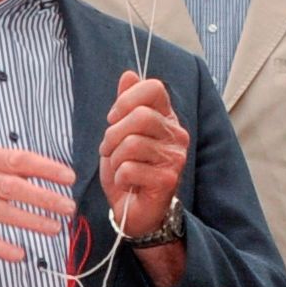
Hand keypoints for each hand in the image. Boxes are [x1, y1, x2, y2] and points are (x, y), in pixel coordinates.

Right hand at [0, 145, 76, 261]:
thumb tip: (30, 169)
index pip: (19, 160)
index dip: (46, 168)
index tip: (67, 176)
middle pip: (17, 188)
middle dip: (46, 198)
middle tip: (68, 206)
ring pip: (3, 213)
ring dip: (31, 221)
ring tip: (53, 228)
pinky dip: (1, 247)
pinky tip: (19, 254)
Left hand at [98, 73, 189, 239]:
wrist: (136, 212)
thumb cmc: (129, 170)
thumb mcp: (121, 133)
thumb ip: (125, 104)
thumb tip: (128, 74)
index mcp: (167, 117)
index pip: (153, 88)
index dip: (126, 100)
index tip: (114, 117)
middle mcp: (176, 133)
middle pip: (140, 116)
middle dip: (113, 134)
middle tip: (109, 149)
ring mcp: (175, 157)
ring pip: (132, 143)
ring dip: (114, 159)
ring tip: (118, 168)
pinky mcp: (167, 179)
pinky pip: (130, 169)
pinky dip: (119, 178)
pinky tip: (127, 183)